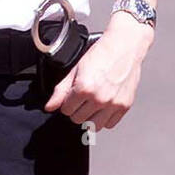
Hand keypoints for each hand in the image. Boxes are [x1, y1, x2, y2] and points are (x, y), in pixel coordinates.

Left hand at [43, 11, 153, 130]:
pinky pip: (110, 124)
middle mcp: (99, 98)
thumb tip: (50, 106)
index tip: (70, 97)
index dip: (66, 103)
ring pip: (93, 126)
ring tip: (90, 104)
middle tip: (80, 98)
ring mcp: (113, 104)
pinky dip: (104, 118)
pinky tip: (102, 107)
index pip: (66, 110)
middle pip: (78, 119)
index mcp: (84, 88)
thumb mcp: (75, 69)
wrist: (123, 48)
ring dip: (89, 117)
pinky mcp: (124, 106)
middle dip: (75, 110)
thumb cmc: (100, 54)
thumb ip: (60, 90)